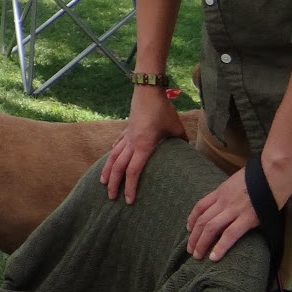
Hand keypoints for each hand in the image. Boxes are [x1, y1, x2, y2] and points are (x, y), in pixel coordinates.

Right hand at [101, 87, 186, 202]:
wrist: (148, 91)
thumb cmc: (163, 111)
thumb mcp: (177, 129)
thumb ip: (181, 143)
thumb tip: (189, 155)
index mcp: (143, 146)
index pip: (133, 171)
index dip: (130, 187)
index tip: (129, 200)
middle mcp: (131, 143)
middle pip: (118, 167)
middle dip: (114, 184)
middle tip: (111, 198)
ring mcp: (126, 136)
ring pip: (112, 157)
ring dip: (107, 171)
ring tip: (102, 182)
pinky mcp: (126, 130)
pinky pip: (117, 145)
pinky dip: (112, 154)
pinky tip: (110, 158)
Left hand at [186, 164, 290, 260]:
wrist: (274, 170)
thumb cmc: (262, 175)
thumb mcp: (239, 181)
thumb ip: (233, 192)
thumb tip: (234, 200)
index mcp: (221, 191)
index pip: (200, 206)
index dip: (192, 219)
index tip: (188, 229)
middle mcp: (223, 200)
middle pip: (202, 220)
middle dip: (194, 237)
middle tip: (190, 250)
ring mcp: (234, 209)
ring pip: (211, 228)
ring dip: (202, 243)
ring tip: (198, 256)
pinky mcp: (248, 218)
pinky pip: (230, 234)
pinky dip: (220, 246)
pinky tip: (214, 257)